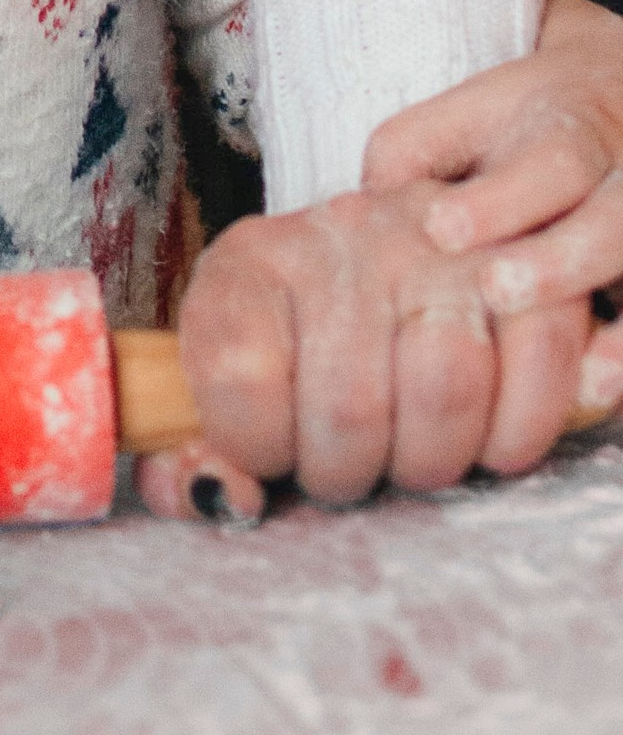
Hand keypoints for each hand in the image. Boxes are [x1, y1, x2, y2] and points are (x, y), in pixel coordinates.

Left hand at [137, 178, 598, 523]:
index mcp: (248, 264)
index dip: (258, 446)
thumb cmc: (299, 342)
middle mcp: (340, 239)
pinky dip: (513, 436)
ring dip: (429, 461)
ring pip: (445, 393)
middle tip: (349, 465)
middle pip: (349, 408)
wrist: (387, 251)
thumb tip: (221, 495)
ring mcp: (434, 246)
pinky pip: (536, 371)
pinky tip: (481, 438)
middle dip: (347, 472)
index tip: (272, 450)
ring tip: (409, 451)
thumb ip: (198, 455)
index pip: (237, 376)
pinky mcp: (517, 267)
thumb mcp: (225, 382)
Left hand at [362, 0, 622, 371]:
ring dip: (620, 329)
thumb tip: (373, 198)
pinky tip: (602, 387)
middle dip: (561, 259)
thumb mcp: (463, 118)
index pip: (550, 165)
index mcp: (572, 135)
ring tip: (586, 377)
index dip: (500, 201)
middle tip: (497, 291)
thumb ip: (415, 149)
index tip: (441, 229)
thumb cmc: (518, 130)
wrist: (616, 106)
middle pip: (614, 220)